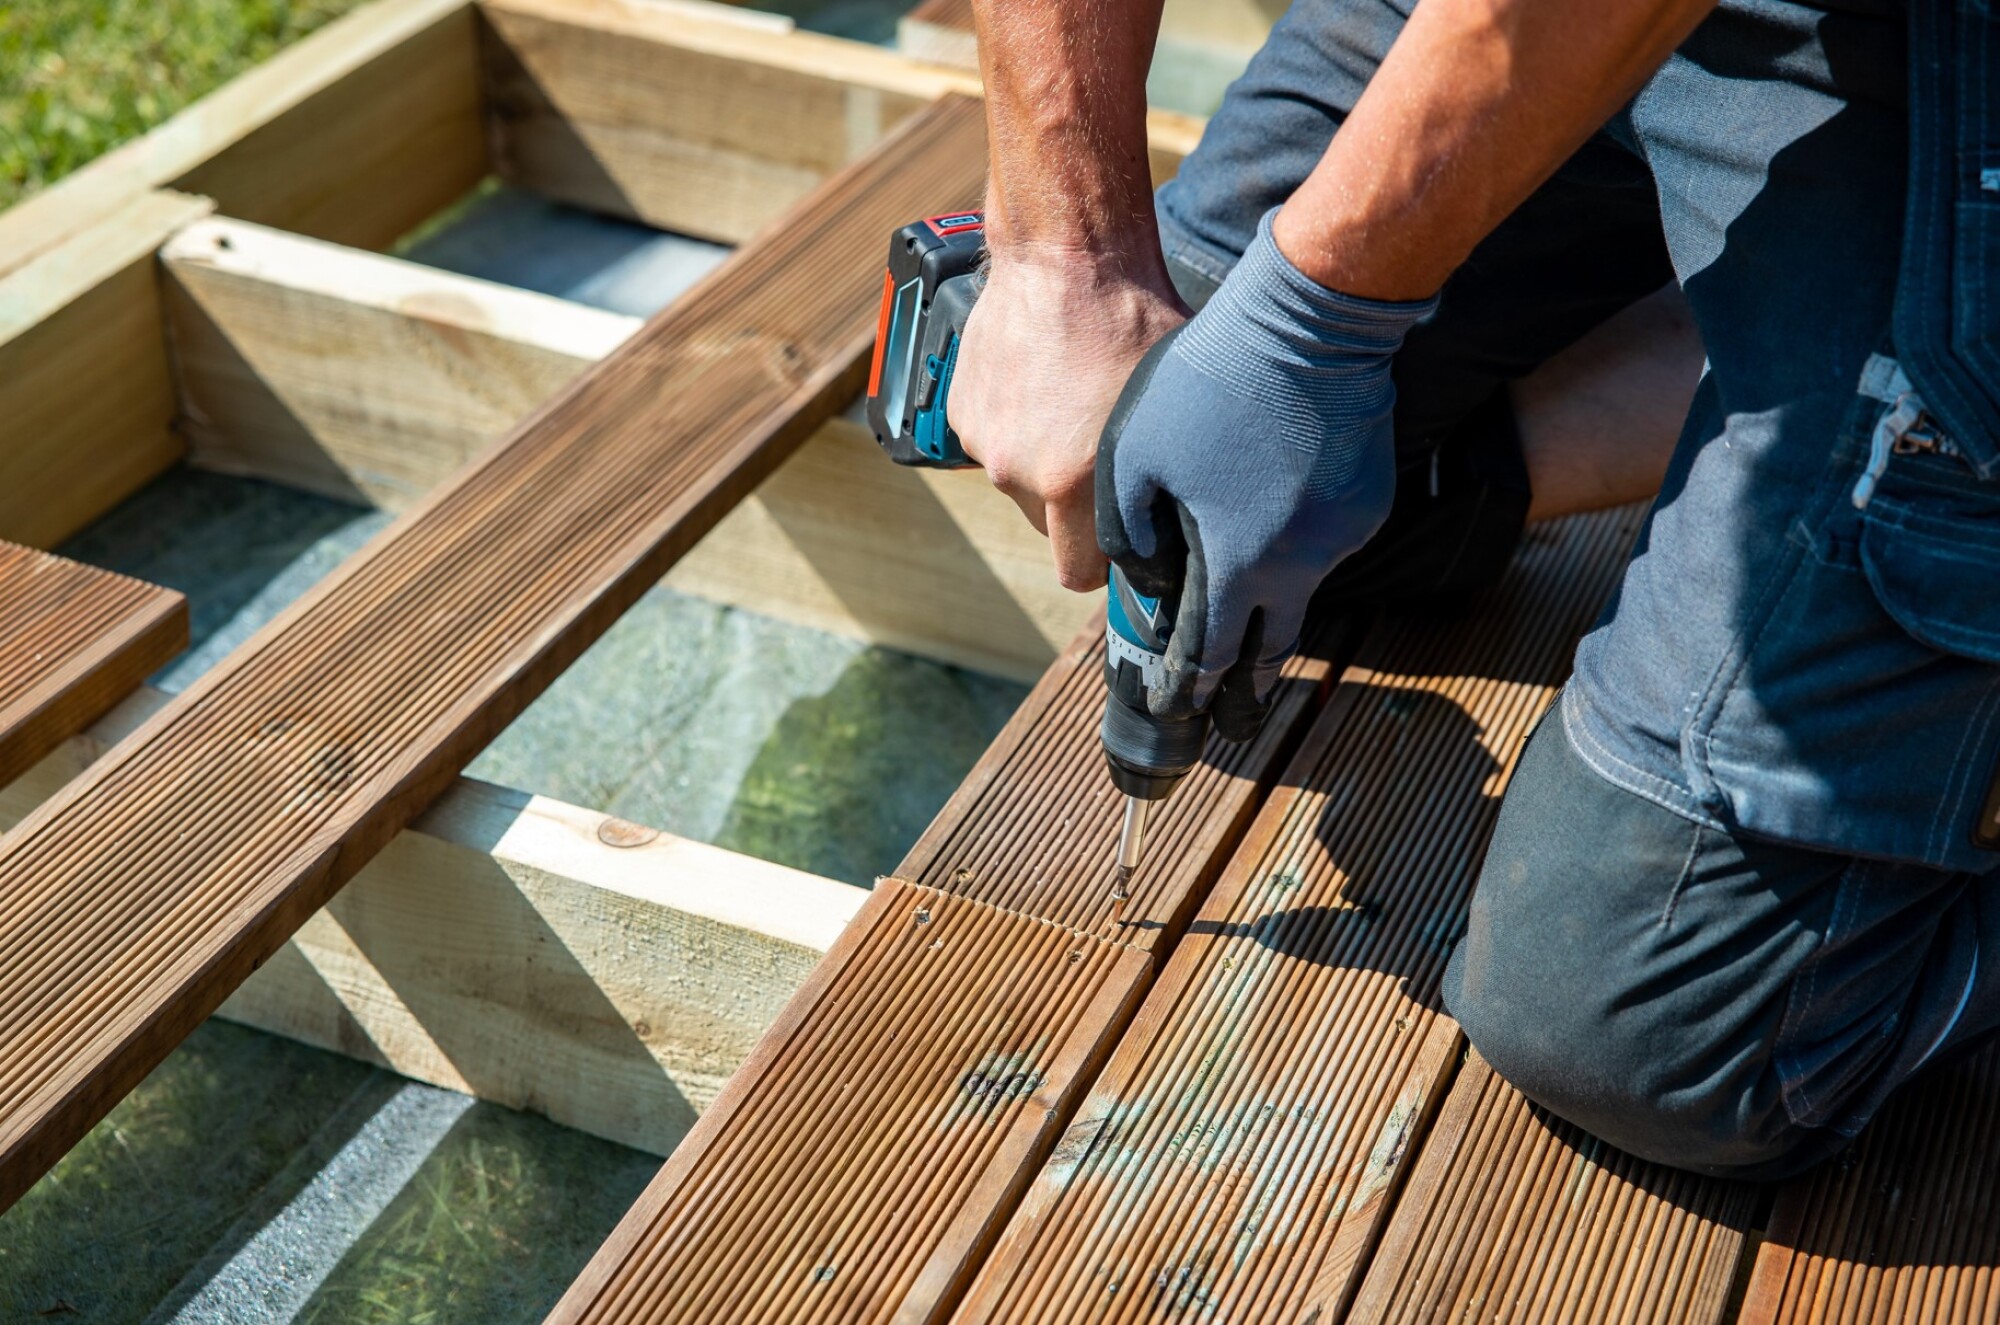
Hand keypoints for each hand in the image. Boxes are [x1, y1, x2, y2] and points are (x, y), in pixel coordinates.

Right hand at [948, 253, 1187, 590]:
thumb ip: (1171, 480)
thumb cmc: (1133, 319)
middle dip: (1076, 507)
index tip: (1124, 539)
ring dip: (1044, 461)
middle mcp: (1017, 471)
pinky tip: (1046, 383)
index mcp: (1070, 482)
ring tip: (1075, 406)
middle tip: (1105, 455)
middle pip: (1049, 527)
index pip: (1078, 573)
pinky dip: (1017, 424)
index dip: (1106, 562)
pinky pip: (995, 441)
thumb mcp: (1173, 409)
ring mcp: (984, 440)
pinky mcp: (962, 410)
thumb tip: (1191, 528)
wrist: (1065, 252)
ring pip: (1021, 481)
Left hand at [1097, 209, 1437, 738]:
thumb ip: (1129, 529)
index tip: (1177, 708)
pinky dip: (1298, 545)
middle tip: (1234, 711)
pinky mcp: (1369, 500)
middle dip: (1249, 682)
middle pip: (1276, 641)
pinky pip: (1326, 541)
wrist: (1311, 320)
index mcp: (1241, 561)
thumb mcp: (1135, 454)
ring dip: (1273, 598)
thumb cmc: (1211, 382)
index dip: (1192, 685)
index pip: (1215, 651)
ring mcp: (1346, 533)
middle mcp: (1304, 561)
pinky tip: (1273, 517)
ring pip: (1302, 585)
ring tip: (1244, 603)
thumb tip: (1147, 576)